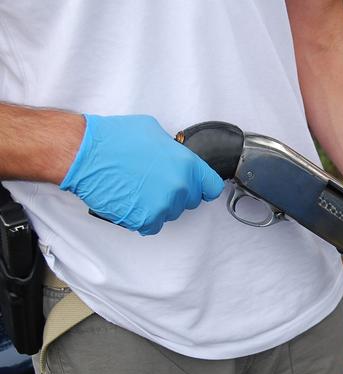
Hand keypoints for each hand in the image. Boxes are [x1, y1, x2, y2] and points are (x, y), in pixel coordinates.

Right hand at [60, 114, 223, 234]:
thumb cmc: (114, 139)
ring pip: (170, 213)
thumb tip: (175, 156)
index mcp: (186, 165)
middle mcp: (179, 187)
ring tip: (138, 189)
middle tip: (154, 183)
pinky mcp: (145, 220)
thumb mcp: (154, 132)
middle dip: (176, 193)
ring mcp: (163, 206)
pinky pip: (152, 225)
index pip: (211, 187)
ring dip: (158, 205)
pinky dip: (143, 217)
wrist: (85, 155)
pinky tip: (132, 202)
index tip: (197, 189)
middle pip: (189, 201)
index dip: (203, 187)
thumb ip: (173, 150)